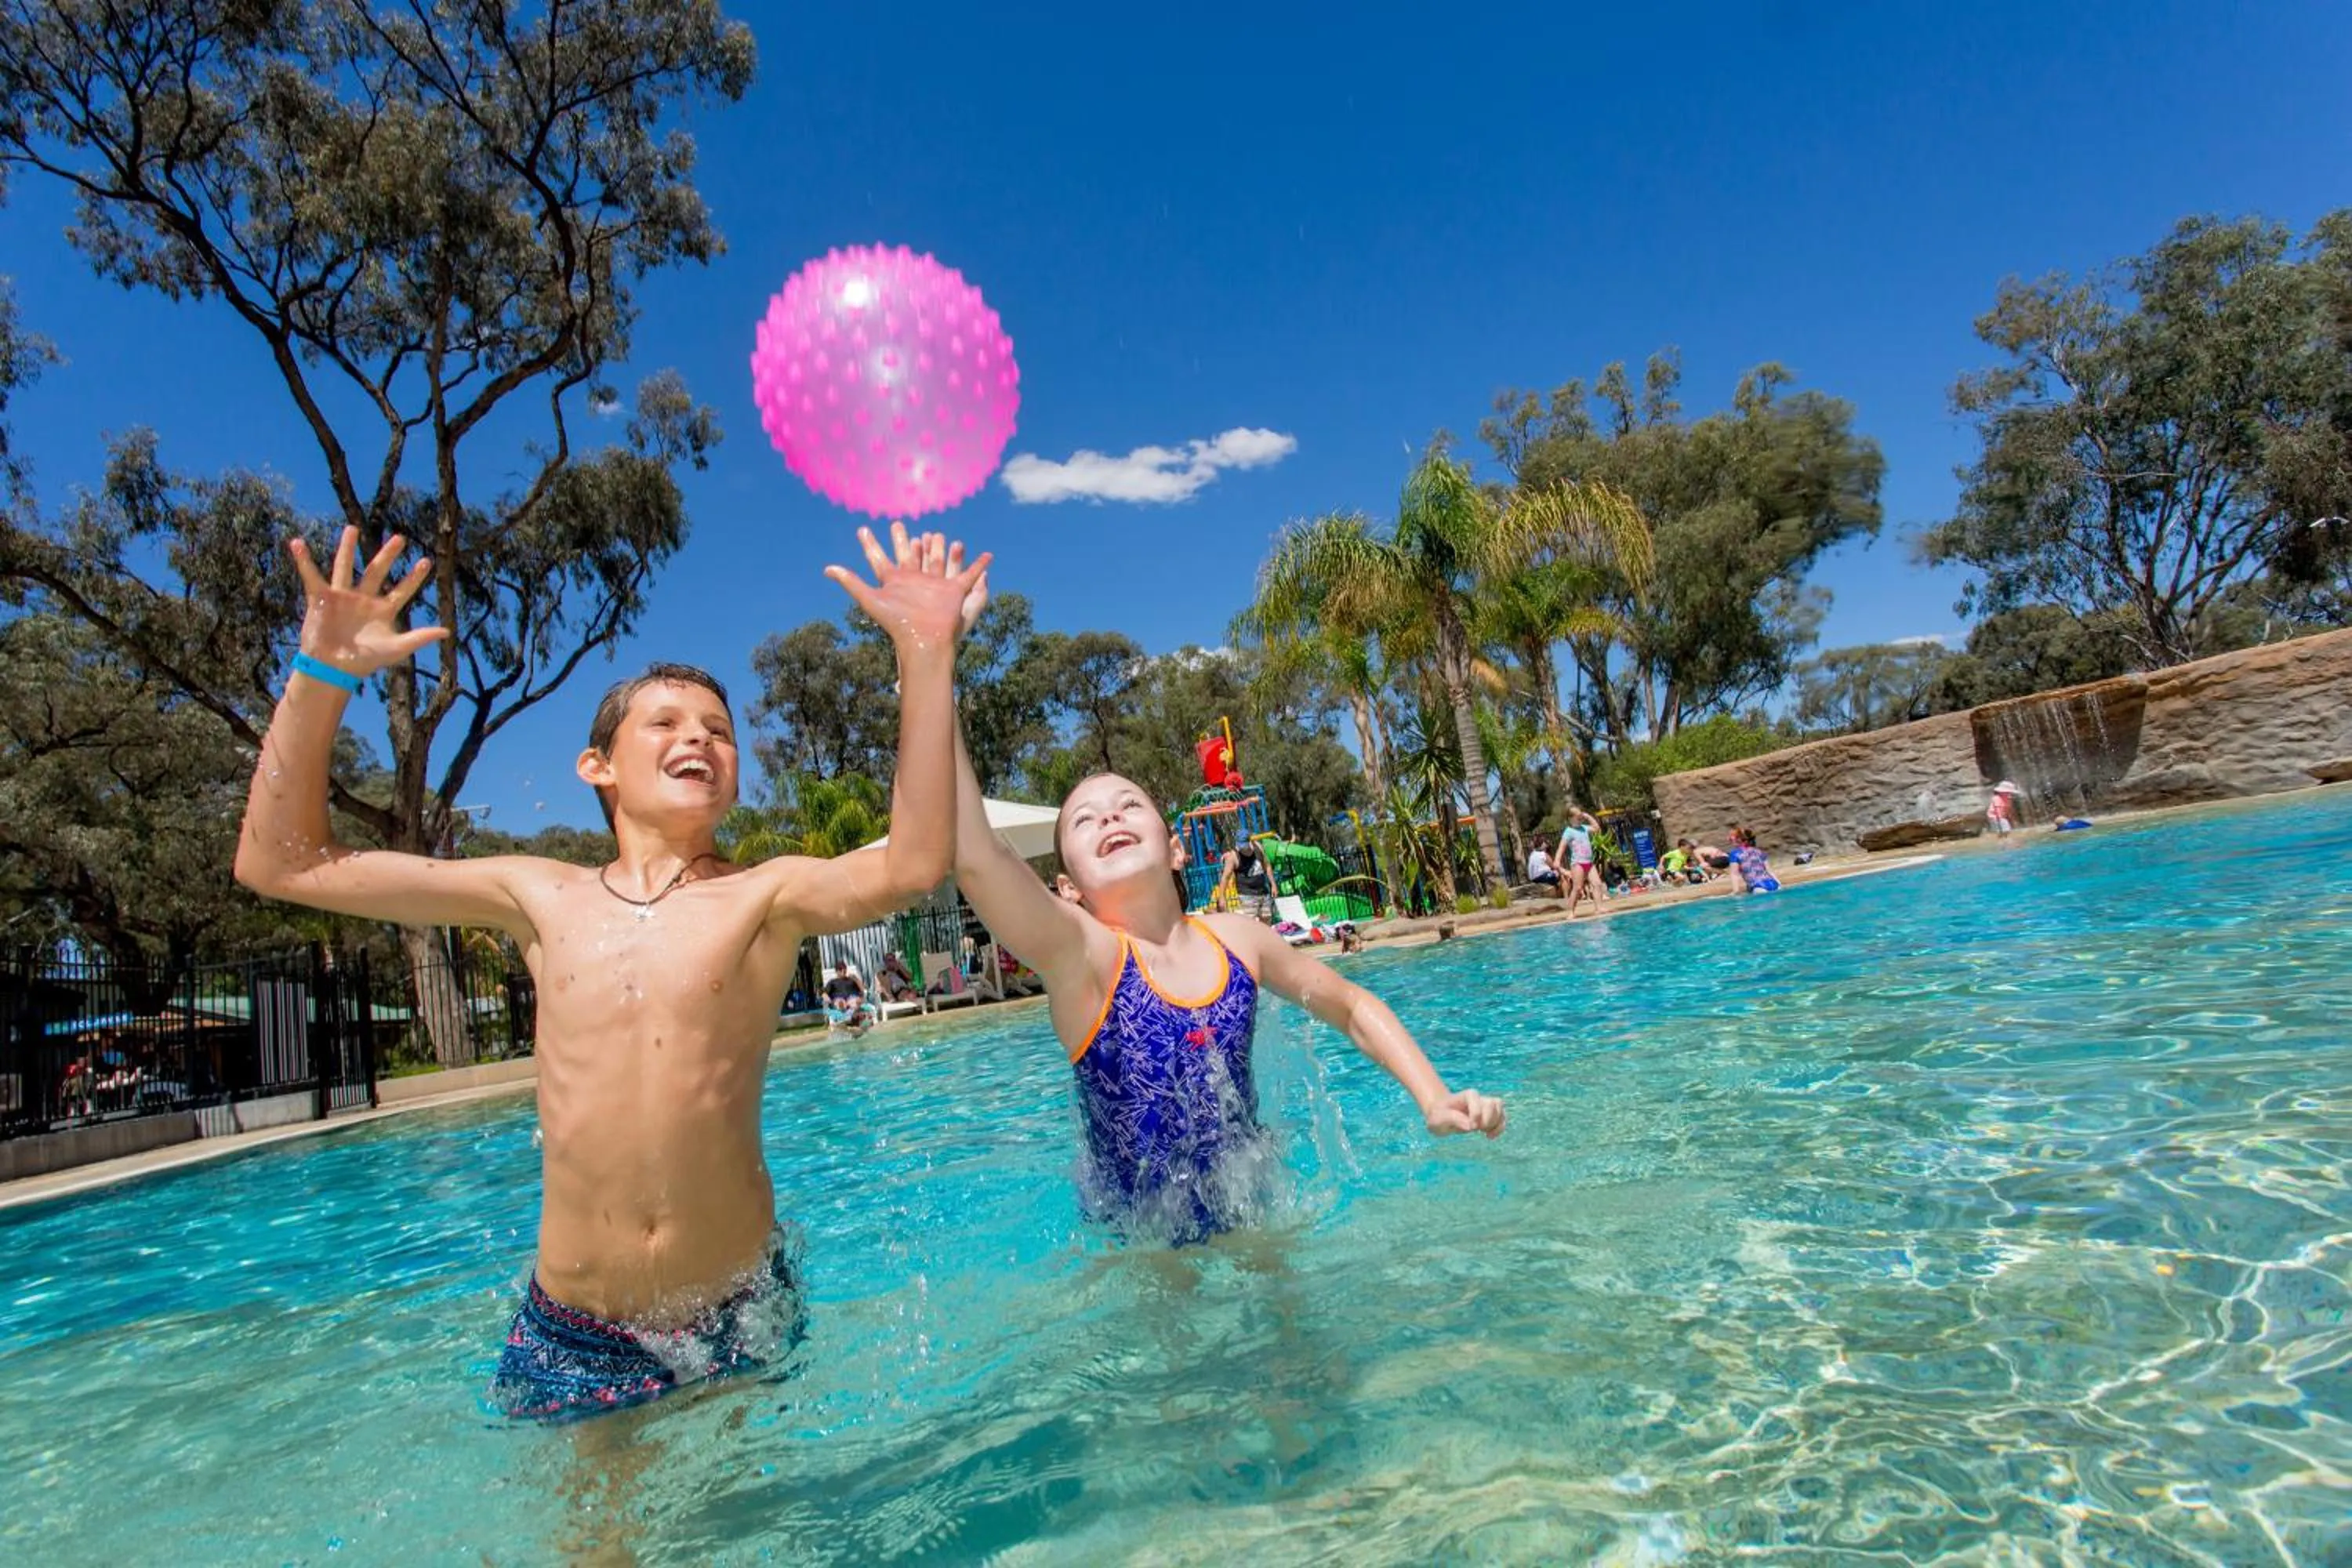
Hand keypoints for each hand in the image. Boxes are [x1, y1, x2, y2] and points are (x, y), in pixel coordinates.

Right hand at [289, 526, 447, 675]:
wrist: (333, 669)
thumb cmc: (365, 662)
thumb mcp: (395, 649)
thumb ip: (419, 638)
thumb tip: (447, 631)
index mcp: (382, 611)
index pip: (403, 590)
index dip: (414, 578)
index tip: (426, 561)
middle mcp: (363, 600)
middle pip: (377, 572)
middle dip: (388, 555)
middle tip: (400, 537)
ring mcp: (342, 597)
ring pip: (345, 567)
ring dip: (347, 548)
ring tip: (352, 528)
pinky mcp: (321, 599)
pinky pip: (311, 576)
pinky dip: (304, 560)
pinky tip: (297, 543)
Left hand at [825, 522, 991, 654]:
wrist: (924, 640)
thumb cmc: (897, 623)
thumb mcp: (871, 600)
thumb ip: (851, 582)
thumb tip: (827, 568)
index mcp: (895, 581)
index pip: (878, 558)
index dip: (870, 544)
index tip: (863, 529)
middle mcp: (914, 581)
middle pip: (908, 555)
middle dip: (902, 539)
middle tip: (897, 523)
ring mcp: (934, 585)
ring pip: (937, 559)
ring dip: (939, 546)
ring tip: (938, 532)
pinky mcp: (954, 590)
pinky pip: (969, 574)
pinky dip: (980, 566)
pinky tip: (988, 555)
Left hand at [1425, 1089, 1505, 1138]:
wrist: (1442, 1117)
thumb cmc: (1439, 1117)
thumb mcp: (1438, 1119)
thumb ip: (1453, 1119)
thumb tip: (1470, 1125)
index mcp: (1465, 1096)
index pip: (1475, 1098)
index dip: (1476, 1113)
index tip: (1470, 1126)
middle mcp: (1478, 1098)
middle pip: (1492, 1103)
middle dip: (1487, 1119)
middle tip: (1476, 1129)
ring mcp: (1485, 1105)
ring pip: (1500, 1109)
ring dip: (1495, 1124)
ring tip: (1484, 1133)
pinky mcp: (1489, 1115)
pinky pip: (1502, 1117)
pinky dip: (1499, 1128)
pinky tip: (1489, 1136)